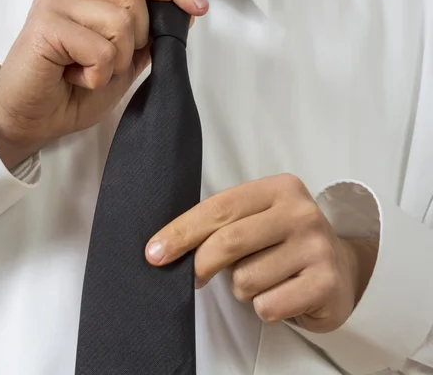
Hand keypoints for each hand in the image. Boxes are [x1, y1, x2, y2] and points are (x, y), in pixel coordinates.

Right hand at [0, 0, 208, 168]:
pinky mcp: (45, 25)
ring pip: (120, 22)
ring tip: (86, 73)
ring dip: (114, 61)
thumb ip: (145, 39)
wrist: (29, 122)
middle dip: (134, 40)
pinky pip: (100, 48)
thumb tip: (184, 14)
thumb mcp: (120, 66)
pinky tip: (73, 78)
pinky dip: (96, 74)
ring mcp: (54, 3)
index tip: (197, 7)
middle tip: (104, 64)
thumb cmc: (68, 96)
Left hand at [145, 174, 378, 332]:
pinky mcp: (326, 283)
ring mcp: (317, 247)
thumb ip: (220, 225)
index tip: (154, 253)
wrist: (340, 270)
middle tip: (195, 278)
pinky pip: (267, 306)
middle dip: (200, 265)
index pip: (218, 208)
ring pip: (245, 280)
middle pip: (228, 242)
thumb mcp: (256, 221)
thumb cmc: (282, 244)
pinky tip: (283, 294)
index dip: (181, 232)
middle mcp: (301, 213)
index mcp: (279, 188)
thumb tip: (163, 248)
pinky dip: (265, 307)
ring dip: (243, 288)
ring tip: (265, 279)